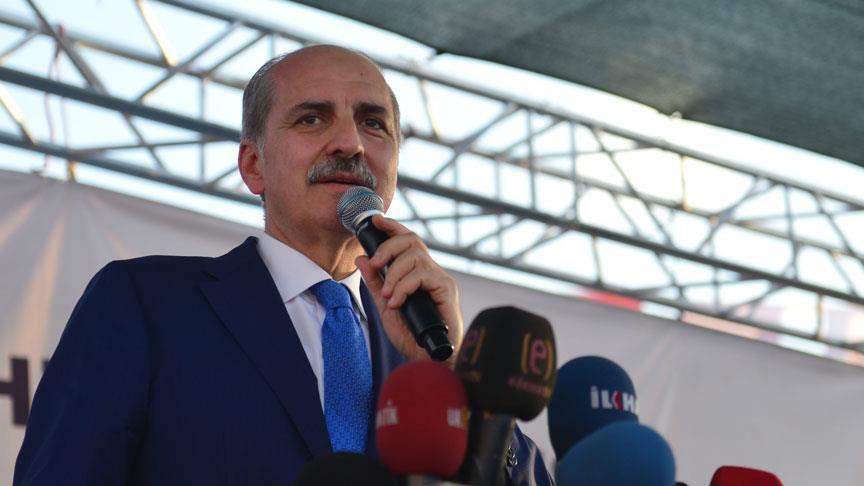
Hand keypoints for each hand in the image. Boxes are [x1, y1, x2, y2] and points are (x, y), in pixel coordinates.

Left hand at [355, 215, 463, 363]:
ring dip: (394, 274)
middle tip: (375, 263)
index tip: (375, 221)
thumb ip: (375, 282)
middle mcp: (431, 271)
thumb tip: (361, 258)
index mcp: (417, 272)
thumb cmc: (412, 335)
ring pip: (415, 257)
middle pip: (412, 240)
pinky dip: (404, 286)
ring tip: (388, 296)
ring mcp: (440, 279)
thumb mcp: (385, 306)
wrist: (428, 359)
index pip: (407, 240)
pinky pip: (422, 275)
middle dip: (389, 247)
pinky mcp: (447, 289)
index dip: (392, 227)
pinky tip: (398, 302)